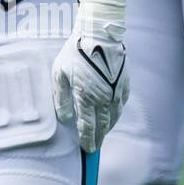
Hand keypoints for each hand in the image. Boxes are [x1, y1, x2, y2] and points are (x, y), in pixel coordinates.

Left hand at [52, 0, 128, 152]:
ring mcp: (115, 92)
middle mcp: (103, 98)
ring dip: (108, 127)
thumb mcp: (59, 73)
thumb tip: (64, 118)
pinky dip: (116, 113)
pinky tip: (112, 115)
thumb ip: (60, 97)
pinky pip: (121, 104)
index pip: (87, 126)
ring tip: (103, 134)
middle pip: (102, 126)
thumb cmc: (74, 52)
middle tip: (95, 147)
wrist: (99, 34)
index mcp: (85, 97)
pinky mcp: (124, 84)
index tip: (87, 149)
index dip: (87, 140)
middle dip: (98, 138)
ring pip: (114, 117)